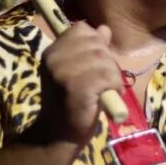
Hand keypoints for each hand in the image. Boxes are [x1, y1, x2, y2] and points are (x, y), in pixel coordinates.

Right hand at [36, 22, 122, 144]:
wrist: (57, 135)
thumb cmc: (70, 103)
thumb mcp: (78, 71)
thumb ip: (91, 49)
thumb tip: (104, 29)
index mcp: (52, 51)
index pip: (81, 29)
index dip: (95, 44)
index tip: (94, 64)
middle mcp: (55, 58)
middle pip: (97, 44)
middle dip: (107, 62)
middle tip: (102, 83)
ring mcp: (64, 72)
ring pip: (105, 60)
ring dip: (112, 77)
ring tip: (103, 92)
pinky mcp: (77, 87)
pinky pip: (107, 77)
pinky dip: (113, 87)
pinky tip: (104, 99)